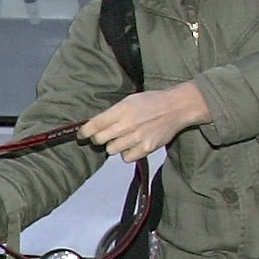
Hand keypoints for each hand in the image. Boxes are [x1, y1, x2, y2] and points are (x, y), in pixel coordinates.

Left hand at [79, 82, 211, 162]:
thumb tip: (95, 124)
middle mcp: (128, 124)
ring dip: (113, 145)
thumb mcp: (129, 100)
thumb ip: (113, 112)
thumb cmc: (151, 102)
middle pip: (99, 140)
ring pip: (111, 150)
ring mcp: (137, 137)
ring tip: (122, 139)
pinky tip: (132, 145)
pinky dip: (127, 153)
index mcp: (122, 109)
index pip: (95, 124)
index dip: (85, 131)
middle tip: (104, 136)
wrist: (176, 107)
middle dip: (98, 139)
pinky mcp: (146, 148)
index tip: (82, 135)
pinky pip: (126, 158)